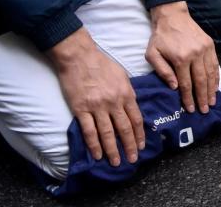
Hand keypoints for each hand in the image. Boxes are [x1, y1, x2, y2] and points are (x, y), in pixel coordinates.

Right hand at [48, 29, 144, 167]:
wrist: (79, 57)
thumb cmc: (101, 64)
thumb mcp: (122, 75)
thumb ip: (127, 92)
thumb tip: (132, 106)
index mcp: (126, 93)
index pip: (135, 118)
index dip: (139, 134)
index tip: (141, 145)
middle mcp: (114, 102)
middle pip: (124, 128)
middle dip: (129, 145)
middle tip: (132, 159)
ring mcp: (97, 107)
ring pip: (107, 133)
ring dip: (112, 150)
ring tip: (116, 162)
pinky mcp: (81, 109)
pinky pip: (89, 131)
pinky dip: (94, 145)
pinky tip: (97, 155)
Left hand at [146, 1, 219, 116]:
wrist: (173, 16)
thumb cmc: (160, 37)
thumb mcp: (152, 54)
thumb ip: (162, 71)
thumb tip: (174, 87)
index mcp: (180, 58)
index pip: (186, 83)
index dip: (188, 98)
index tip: (190, 109)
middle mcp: (195, 54)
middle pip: (201, 81)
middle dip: (202, 98)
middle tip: (204, 111)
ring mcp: (205, 49)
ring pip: (210, 74)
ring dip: (211, 90)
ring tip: (211, 102)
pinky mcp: (210, 45)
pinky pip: (215, 64)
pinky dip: (216, 77)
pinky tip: (215, 87)